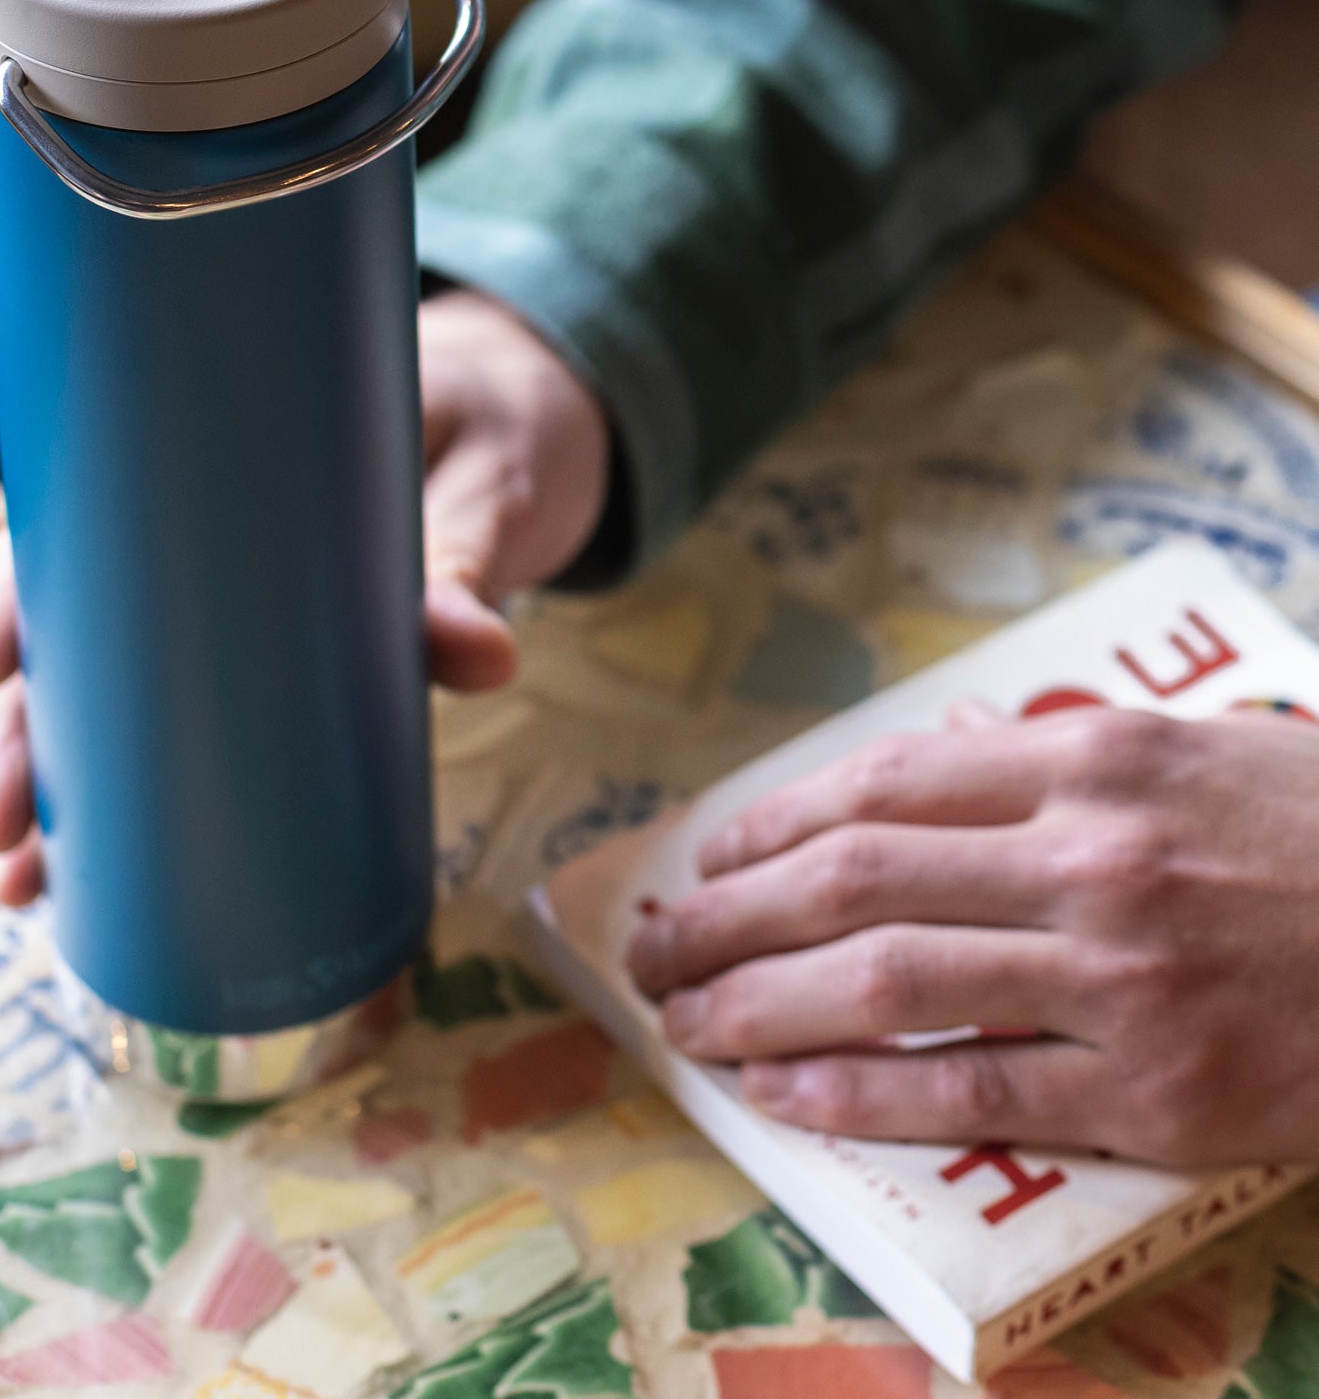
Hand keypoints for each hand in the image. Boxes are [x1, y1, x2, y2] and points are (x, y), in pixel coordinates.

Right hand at [0, 288, 610, 903]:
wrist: (537, 409)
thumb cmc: (491, 416)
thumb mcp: (482, 481)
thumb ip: (468, 562)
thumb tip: (485, 659)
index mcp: (217, 446)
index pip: (76, 512)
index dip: (16, 588)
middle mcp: (196, 527)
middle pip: (67, 623)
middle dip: (18, 731)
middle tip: (1, 831)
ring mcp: (229, 599)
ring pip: (104, 687)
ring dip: (54, 784)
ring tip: (24, 883)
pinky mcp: (277, 656)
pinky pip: (187, 720)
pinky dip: (138, 794)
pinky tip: (91, 875)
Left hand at [627, 703, 1318, 1164]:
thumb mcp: (1191, 751)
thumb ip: (1048, 757)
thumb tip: (927, 759)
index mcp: (1089, 762)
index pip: (882, 789)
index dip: (773, 826)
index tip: (707, 859)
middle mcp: (1085, 857)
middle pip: (855, 881)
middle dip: (732, 918)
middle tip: (656, 947)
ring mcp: (1117, 976)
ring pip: (887, 982)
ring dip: (763, 1003)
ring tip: (688, 1022)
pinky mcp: (1157, 1089)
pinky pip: (972, 1091)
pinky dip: (863, 1093)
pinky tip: (789, 1095)